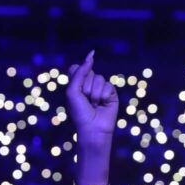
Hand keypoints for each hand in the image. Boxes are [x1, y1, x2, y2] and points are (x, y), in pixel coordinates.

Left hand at [67, 51, 117, 184]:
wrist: (92, 129)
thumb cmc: (79, 112)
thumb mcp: (73, 90)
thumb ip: (81, 71)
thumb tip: (92, 55)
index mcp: (76, 83)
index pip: (76, 68)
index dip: (77, 77)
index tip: (76, 90)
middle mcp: (88, 84)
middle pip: (88, 71)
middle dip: (86, 87)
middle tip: (86, 101)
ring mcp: (100, 88)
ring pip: (99, 78)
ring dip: (95, 93)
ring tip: (94, 104)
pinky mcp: (111, 93)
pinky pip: (108, 85)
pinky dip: (104, 96)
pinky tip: (103, 105)